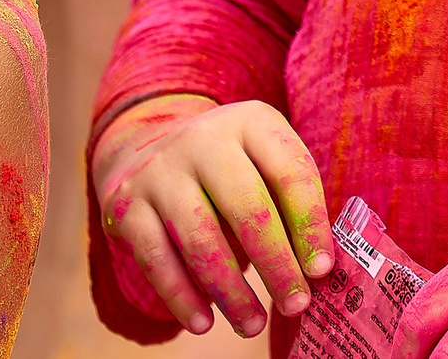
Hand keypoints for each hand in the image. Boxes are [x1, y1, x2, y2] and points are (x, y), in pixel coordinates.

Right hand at [91, 95, 337, 337]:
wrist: (147, 150)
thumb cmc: (229, 171)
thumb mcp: (262, 166)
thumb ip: (290, 207)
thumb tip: (317, 271)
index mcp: (251, 121)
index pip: (291, 171)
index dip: (311, 225)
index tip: (321, 271)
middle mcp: (203, 138)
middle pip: (247, 207)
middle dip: (276, 264)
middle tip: (296, 304)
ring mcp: (160, 170)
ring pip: (201, 239)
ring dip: (231, 292)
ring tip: (252, 325)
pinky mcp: (126, 204)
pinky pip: (157, 259)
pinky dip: (182, 297)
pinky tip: (204, 323)